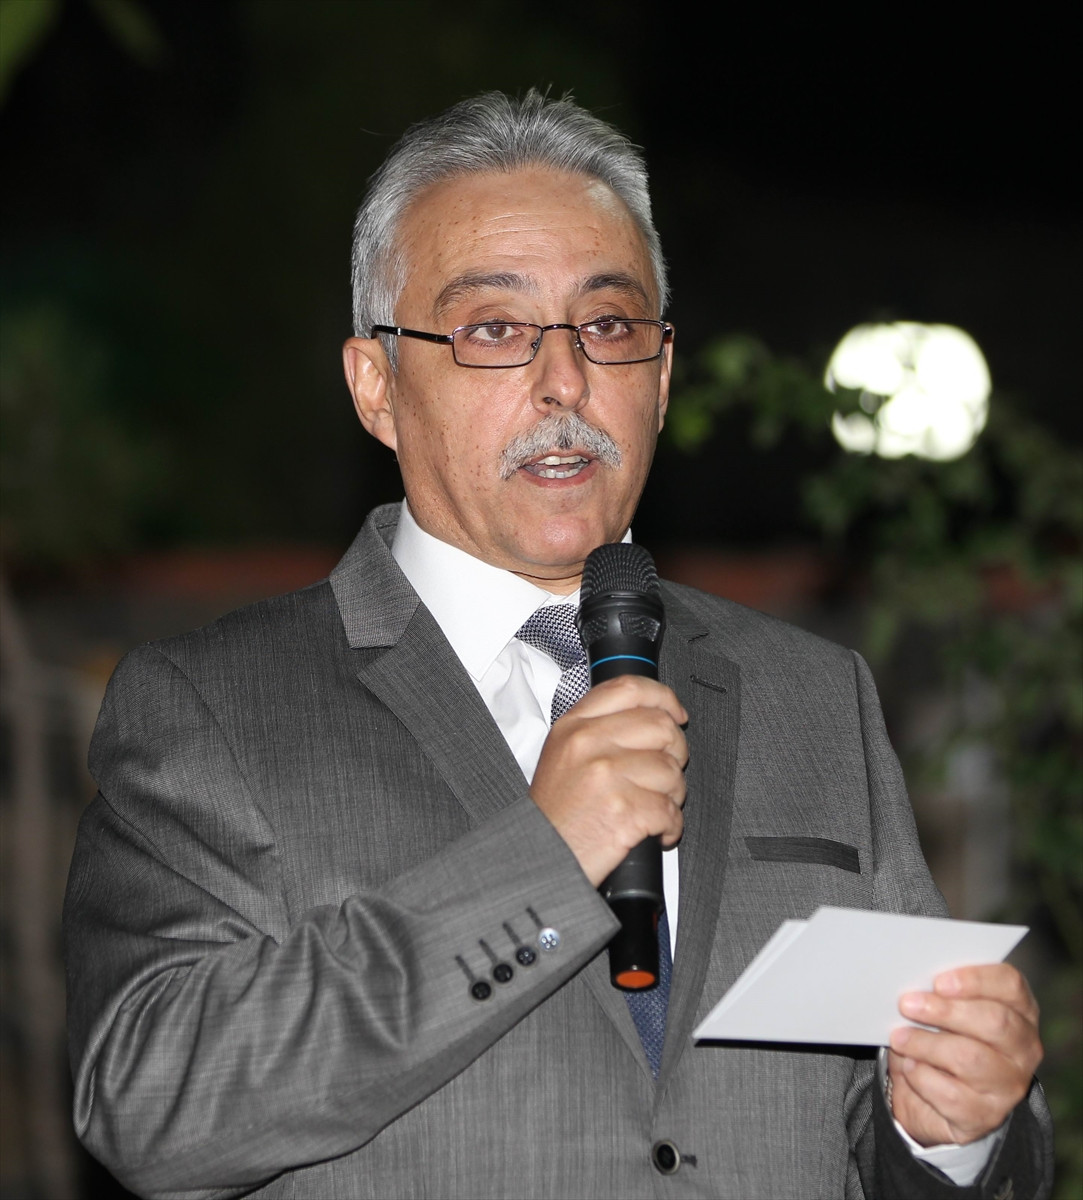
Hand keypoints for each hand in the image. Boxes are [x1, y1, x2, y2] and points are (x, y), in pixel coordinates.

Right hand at [530, 675, 687, 885]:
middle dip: (675, 753)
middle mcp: (588, 744)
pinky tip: (655, 832)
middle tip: (664, 774)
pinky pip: (671, 810)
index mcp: (573, 726)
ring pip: (671, 770)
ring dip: (673, 795)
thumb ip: (599, 728)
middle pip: (660, 726)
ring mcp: (605, 776)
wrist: (540, 859)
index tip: (676, 713)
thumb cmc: (556, 814)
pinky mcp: (623, 811)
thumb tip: (652, 714)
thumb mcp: (562, 755)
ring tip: (654, 808)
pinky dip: (670, 827)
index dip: (663, 697)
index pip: (629, 689)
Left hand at [888, 963, 1042, 1145]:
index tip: (938, 982)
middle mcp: (1023, 1049)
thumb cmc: (941, 1037)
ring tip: (899, 1038)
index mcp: (1019, 1010)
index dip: (975, 980)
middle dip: (946, 1011)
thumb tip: (916, 988)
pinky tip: (910, 1068)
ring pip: (969, 1059)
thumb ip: (939, 994)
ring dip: (926, 1044)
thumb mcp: (943, 1010)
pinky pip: (951, 1094)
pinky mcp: (987, 1116)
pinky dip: (922, 1077)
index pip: (1010, 986)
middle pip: (995, 1022)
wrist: (932, 1096)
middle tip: (908, 1005)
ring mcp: (1009, 1085)